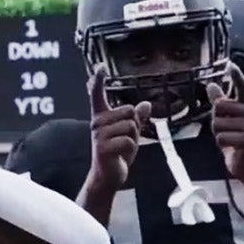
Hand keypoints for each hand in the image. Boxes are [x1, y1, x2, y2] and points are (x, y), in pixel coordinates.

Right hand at [87, 66, 148, 195]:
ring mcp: (98, 135)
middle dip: (135, 126)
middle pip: (129, 111)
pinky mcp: (102, 147)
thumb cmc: (117, 153)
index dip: (98, 80)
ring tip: (123, 149)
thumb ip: (136, 118)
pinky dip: (131, 149)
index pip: (97, 95)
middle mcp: (97, 123)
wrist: (108, 176)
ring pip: (131, 126)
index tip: (100, 67)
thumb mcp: (129, 133)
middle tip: (125, 140)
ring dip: (134, 139)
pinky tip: (121, 155)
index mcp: (101, 117)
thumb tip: (146, 104)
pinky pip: (129, 141)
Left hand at [206, 64, 243, 181]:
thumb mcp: (226, 119)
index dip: (237, 76)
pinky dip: (221, 144)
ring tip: (230, 139)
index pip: (242, 87)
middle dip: (216, 121)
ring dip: (218, 134)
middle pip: (219, 107)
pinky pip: (222, 137)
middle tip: (226, 130)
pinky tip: (231, 147)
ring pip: (218, 124)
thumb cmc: (236, 138)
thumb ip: (220, 102)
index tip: (231, 64)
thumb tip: (210, 85)